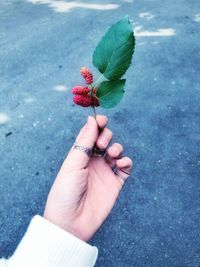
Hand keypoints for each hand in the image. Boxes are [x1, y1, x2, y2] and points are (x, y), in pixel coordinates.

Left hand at [44, 115, 132, 240]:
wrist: (71, 222)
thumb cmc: (66, 191)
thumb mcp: (73, 163)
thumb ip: (85, 141)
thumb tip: (91, 119)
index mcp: (80, 154)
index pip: (91, 134)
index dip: (97, 125)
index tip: (102, 119)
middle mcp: (93, 161)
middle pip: (105, 140)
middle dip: (106, 136)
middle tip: (101, 145)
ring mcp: (105, 171)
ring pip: (117, 151)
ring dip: (117, 148)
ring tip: (111, 155)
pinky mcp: (115, 183)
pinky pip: (126, 168)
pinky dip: (126, 162)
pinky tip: (120, 164)